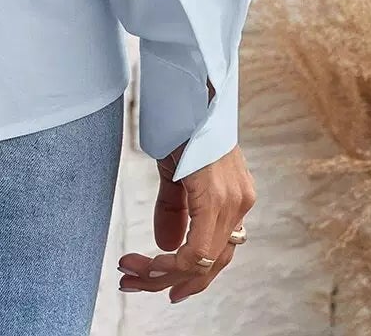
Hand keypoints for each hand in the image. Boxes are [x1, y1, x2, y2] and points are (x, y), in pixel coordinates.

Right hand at [117, 83, 256, 304]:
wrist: (189, 85)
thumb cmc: (183, 121)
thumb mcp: (177, 169)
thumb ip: (176, 208)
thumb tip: (166, 244)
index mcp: (234, 198)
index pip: (216, 254)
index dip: (188, 277)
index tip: (157, 284)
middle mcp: (240, 204)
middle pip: (211, 265)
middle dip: (168, 281)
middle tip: (134, 283)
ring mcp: (233, 202)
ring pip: (203, 263)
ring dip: (162, 274)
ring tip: (130, 274)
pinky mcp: (217, 197)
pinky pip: (198, 250)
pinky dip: (170, 264)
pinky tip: (146, 264)